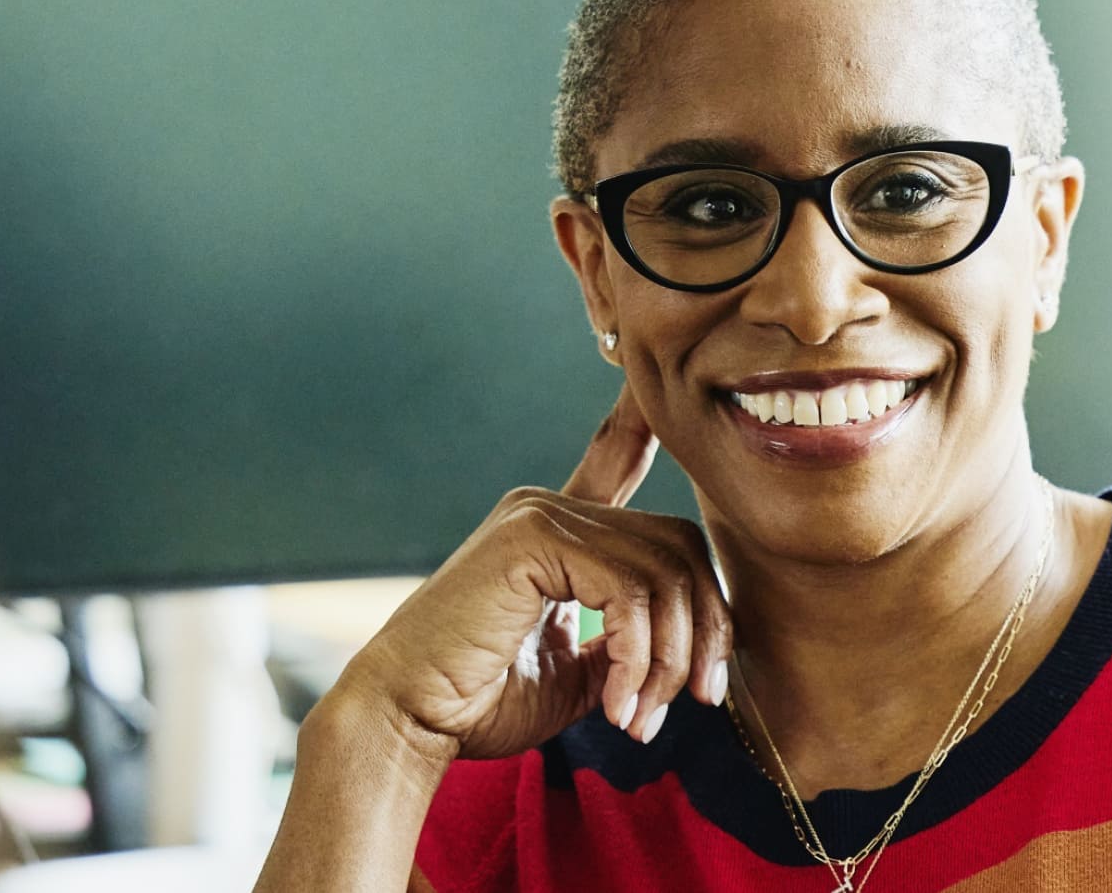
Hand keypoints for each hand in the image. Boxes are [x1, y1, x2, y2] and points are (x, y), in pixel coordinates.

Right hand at [324, 384, 729, 760]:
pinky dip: (637, 655)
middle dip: (704, 629)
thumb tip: (683, 650)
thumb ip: (625, 646)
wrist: (407, 715)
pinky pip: (628, 590)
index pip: (614, 460)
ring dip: (670, 658)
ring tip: (640, 716)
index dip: (642, 425)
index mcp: (553, 534)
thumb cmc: (479, 701)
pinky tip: (616, 704)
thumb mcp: (575, 674)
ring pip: (663, 574)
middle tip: (695, 698)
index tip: (657, 396)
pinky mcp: (531, 540)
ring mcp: (538, 517)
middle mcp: (547, 510)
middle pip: (679, 545)